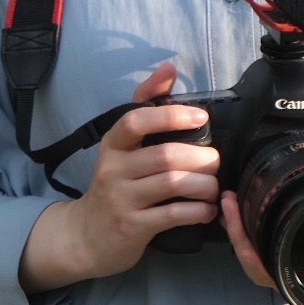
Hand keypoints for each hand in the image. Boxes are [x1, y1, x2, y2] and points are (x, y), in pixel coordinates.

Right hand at [19, 63, 221, 293]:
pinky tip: (207, 209)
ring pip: (173, 184)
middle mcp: (113, 170)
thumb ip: (146, 105)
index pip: (136, 121)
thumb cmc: (115, 183)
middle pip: (165, 156)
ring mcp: (122, 200)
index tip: (201, 117)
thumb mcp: (123, 146)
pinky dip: (198, 211)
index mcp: (113, 145)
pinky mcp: (132, 228)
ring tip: (214, 186)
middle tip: (216, 161)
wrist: (87, 235)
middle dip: (201, 158)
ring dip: (204, 184)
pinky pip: (173, 215)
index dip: (170, 116)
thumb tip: (168, 68)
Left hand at [219, 135, 303, 290]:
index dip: (246, 245)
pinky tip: (246, 211)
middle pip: (257, 266)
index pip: (270, 267)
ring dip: (241, 236)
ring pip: (260, 262)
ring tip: (230, 203)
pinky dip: (253, 237)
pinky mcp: (301, 255)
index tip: (234, 210)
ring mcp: (302, 265)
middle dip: (236, 235)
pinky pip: (269, 254)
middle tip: (227, 200)